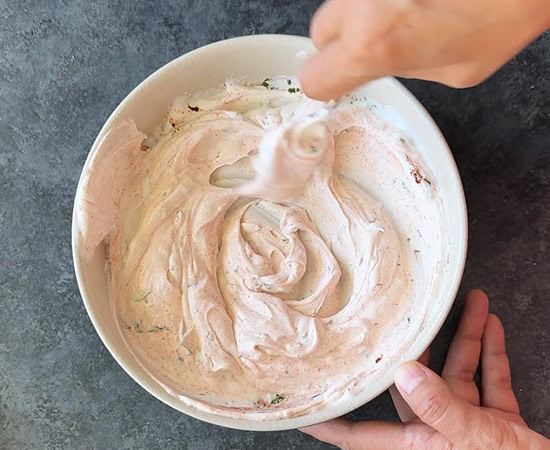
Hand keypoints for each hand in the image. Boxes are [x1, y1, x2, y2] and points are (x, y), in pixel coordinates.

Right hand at [299, 0, 549, 99]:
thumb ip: (407, 71)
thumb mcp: (455, 71)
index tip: (337, 82)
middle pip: (321, 31)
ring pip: (343, 4)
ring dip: (364, 14)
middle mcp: (361, 4)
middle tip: (380, 43)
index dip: (326, 84)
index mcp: (374, 45)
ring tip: (408, 13)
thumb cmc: (508, 8)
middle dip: (344, 41)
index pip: (314, 78)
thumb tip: (389, 65)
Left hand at [300, 290, 549, 448]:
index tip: (299, 404)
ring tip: (471, 302)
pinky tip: (491, 326)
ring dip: (466, 338)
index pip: (357, 434)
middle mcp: (435, 433)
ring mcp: (465, 426)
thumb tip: (405, 373)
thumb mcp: (474, 439)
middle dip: (419, 343)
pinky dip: (491, 355)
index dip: (327, 420)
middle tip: (409, 310)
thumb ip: (440, 407)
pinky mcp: (494, 423)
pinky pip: (488, 381)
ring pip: (457, 374)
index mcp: (418, 444)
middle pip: (412, 382)